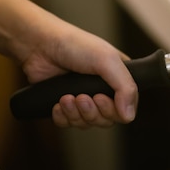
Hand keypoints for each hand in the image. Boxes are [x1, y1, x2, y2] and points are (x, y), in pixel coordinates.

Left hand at [20, 23, 137, 128]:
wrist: (40, 45)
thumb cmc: (74, 45)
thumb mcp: (107, 60)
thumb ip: (125, 87)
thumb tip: (130, 116)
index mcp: (118, 77)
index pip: (127, 107)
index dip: (114, 110)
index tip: (100, 98)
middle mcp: (103, 89)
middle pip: (107, 119)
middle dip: (92, 112)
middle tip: (81, 97)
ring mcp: (84, 98)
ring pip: (87, 123)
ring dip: (76, 114)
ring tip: (66, 98)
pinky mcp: (65, 105)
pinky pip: (69, 124)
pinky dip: (63, 117)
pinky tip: (58, 103)